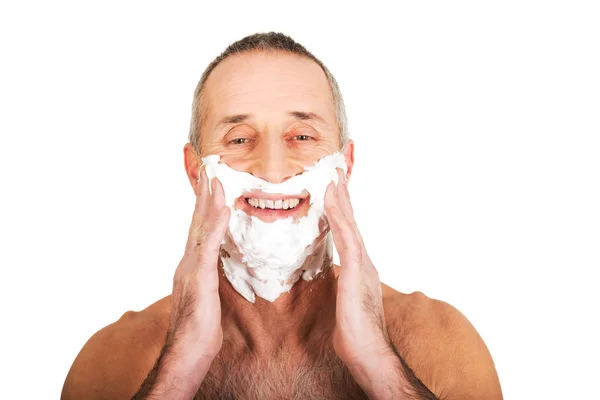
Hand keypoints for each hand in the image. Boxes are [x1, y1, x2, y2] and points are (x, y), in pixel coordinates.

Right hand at [167, 167, 229, 371]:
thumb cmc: (199, 333)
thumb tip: (216, 272)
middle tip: (209, 170)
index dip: (204, 208)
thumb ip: (209, 281)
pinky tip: (223, 208)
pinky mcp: (199, 279)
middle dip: (203, 196)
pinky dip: (215, 225)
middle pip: (196, 223)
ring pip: (200, 228)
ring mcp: (191, 269)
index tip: (210, 186)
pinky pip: (209, 247)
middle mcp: (188, 263)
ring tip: (215, 178)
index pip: (199, 231)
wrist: (186, 354)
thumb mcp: (207, 300)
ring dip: (208, 201)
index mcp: (192, 267)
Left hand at [325, 169, 393, 368]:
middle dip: (342, 195)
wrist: (369, 353)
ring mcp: (363, 263)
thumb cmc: (355, 333)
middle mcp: (363, 260)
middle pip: (351, 221)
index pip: (347, 232)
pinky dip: (338, 214)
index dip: (340, 210)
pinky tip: (330, 197)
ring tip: (333, 175)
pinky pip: (346, 235)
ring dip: (340, 197)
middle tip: (335, 171)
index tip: (333, 190)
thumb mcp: (343, 302)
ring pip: (350, 222)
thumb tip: (332, 278)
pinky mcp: (358, 269)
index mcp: (359, 267)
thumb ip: (341, 284)